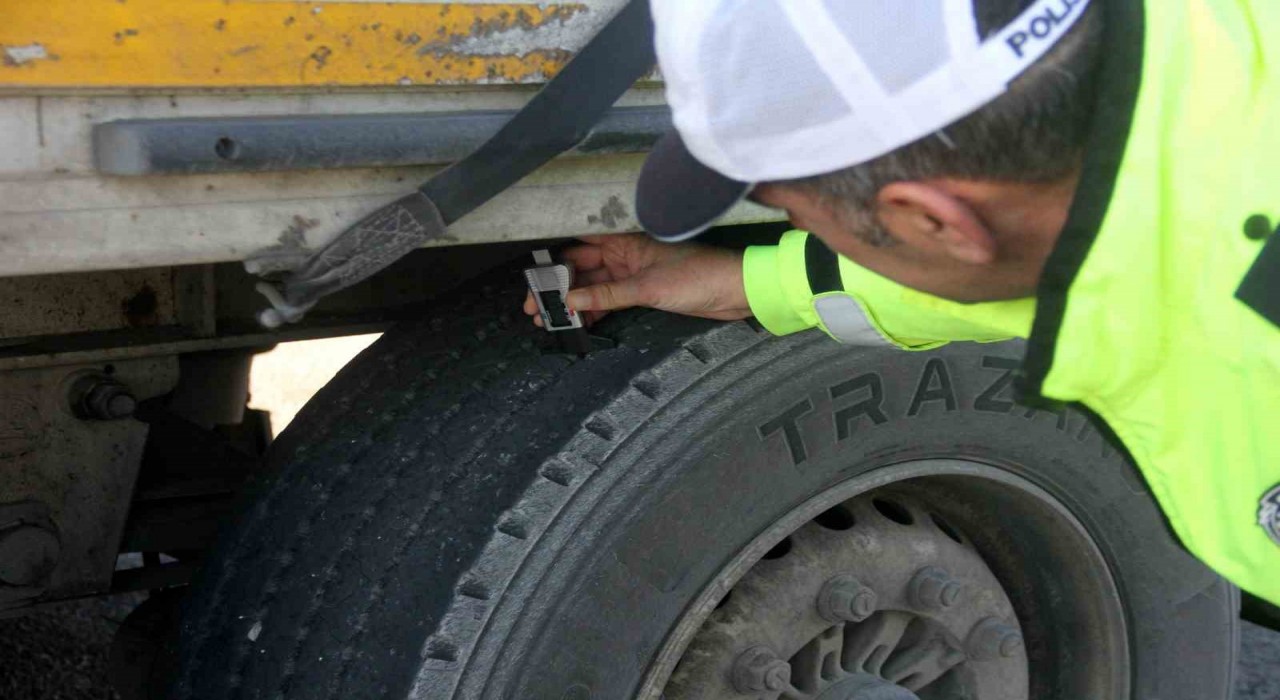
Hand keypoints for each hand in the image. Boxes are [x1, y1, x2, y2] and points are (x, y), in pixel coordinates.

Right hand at [522, 234, 750, 326]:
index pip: (579, 244)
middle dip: (557, 287)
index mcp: (626, 240)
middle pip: (581, 268)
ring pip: (593, 286)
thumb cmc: (701, 275)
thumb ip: (608, 294)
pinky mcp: (644, 292)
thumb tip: (571, 299)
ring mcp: (634, 274)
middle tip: (535, 307)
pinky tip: (577, 323)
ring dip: (572, 302)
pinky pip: (610, 300)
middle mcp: (626, 254)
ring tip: (549, 320)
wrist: (737, 291)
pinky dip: (594, 311)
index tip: (534, 277)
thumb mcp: (649, 287)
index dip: (554, 260)